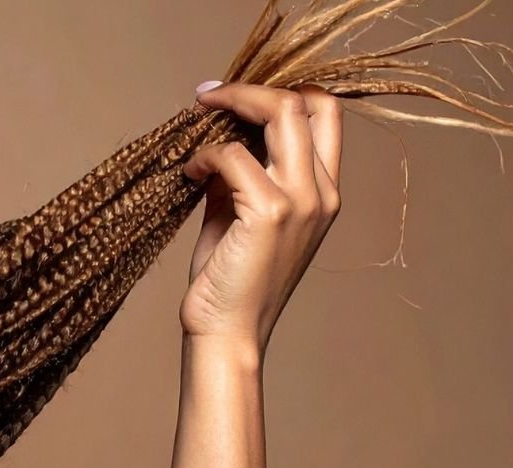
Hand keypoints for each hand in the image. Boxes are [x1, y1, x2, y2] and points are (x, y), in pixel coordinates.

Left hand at [179, 82, 342, 356]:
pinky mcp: (271, 213)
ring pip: (280, 113)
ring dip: (230, 106)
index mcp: (324, 192)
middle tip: (209, 95)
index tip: (233, 95)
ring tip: (196, 119)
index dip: (281, 91)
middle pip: (307, 102)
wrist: (227, 333)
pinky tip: (187, 172)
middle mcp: (323, 193)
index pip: (325, 114)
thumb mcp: (239, 216)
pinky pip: (234, 156)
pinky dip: (205, 155)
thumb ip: (241, 175)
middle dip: (252, 89)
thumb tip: (221, 134)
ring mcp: (302, 202)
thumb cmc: (230, 281)